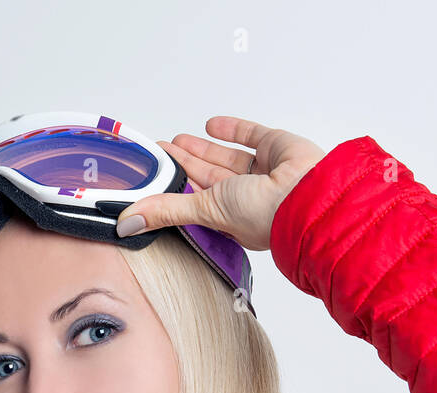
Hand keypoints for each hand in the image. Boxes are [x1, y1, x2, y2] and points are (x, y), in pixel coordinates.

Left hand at [114, 116, 328, 251]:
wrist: (309, 194)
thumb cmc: (266, 214)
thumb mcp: (205, 211)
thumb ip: (166, 212)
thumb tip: (127, 224)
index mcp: (232, 220)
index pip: (196, 201)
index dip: (175, 189)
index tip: (156, 176)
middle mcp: (248, 198)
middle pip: (208, 178)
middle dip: (184, 165)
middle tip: (161, 153)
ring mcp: (264, 173)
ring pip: (227, 158)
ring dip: (202, 149)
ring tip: (177, 141)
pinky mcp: (277, 147)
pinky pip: (252, 137)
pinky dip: (233, 130)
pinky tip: (212, 125)